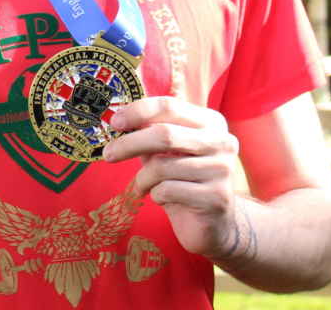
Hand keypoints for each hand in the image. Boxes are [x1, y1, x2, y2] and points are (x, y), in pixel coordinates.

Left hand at [103, 97, 247, 262]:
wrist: (214, 224)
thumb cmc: (185, 181)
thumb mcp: (168, 153)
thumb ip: (152, 134)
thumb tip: (120, 121)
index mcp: (210, 122)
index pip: (169, 106)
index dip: (138, 111)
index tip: (115, 122)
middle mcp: (222, 141)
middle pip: (164, 134)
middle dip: (129, 144)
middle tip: (108, 154)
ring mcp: (222, 170)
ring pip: (162, 166)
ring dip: (143, 179)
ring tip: (142, 186)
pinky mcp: (216, 198)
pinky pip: (168, 191)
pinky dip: (155, 195)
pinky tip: (160, 198)